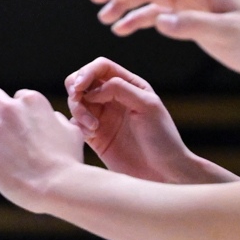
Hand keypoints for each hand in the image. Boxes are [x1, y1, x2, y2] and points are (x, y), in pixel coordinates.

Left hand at [0, 87, 86, 212]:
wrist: (56, 185)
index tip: (26, 128)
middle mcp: (10, 109)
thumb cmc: (68, 161)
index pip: (19, 97)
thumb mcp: (72, 132)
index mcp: (32, 101)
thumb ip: (57, 120)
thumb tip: (52, 117)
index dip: (23, 113)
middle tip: (3, 128)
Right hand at [64, 58, 191, 180]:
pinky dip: (78, 125)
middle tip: (77, 101)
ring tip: (92, 126)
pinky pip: (75, 122)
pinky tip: (92, 135)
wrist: (163, 172)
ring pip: (76, 101)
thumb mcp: (147, 105)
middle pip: (82, 80)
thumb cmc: (162, 138)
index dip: (86, 72)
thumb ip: (120, 89)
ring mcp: (103, 116)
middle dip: (75, 88)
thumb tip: (92, 90)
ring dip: (78, 109)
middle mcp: (113, 98)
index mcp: (129, 85)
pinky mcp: (95, 135)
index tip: (80, 87)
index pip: (100, 67)